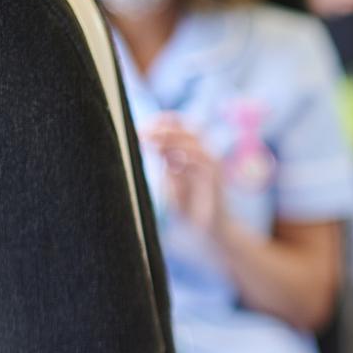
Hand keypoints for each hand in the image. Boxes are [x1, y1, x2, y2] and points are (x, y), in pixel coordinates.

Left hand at [140, 114, 226, 233]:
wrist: (209, 229)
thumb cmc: (189, 207)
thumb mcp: (170, 181)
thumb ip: (165, 162)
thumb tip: (151, 142)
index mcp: (190, 152)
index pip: (175, 124)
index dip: (157, 123)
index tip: (137, 131)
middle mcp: (201, 152)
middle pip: (182, 125)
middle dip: (158, 126)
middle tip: (140, 133)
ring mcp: (210, 161)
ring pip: (190, 136)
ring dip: (167, 135)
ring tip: (148, 138)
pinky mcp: (215, 173)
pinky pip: (198, 155)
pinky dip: (180, 151)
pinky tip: (163, 153)